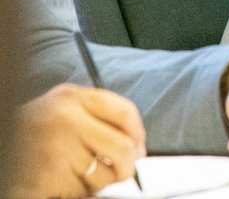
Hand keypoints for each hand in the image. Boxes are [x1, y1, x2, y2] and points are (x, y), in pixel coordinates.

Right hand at [12, 83, 145, 198]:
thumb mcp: (62, 110)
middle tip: (124, 173)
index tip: (139, 148)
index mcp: (72, 97)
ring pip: (104, 174)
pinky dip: (78, 193)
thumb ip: (95, 117)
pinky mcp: (47, 175)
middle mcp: (66, 118)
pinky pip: (81, 191)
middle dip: (127, 167)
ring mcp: (56, 147)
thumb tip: (135, 143)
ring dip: (99, 183)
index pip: (124, 112)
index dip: (138, 134)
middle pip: (122, 147)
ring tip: (82, 177)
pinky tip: (63, 183)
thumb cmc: (30, 133)